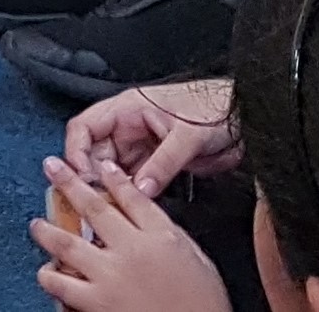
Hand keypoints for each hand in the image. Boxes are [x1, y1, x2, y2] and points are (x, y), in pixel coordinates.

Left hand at [32, 158, 225, 311]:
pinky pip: (63, 287)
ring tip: (37, 225)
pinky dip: (51, 277)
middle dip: (69, 183)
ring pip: (67, 245)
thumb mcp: (198, 260)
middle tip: (51, 168)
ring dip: (48, 232)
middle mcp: (131, 251)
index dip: (114, 177)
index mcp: (160, 237)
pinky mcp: (96, 304)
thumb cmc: (203, 304)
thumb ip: (172, 237)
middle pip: (94, 208)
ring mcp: (110, 277)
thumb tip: (151, 221)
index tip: (102, 166)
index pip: (133, 196)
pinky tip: (46, 273)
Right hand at [64, 84, 238, 195]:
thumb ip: (164, 162)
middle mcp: (129, 128)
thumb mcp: (188, 135)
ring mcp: (141, 147)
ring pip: (111, 172)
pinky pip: (132, 182)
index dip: (75, 151)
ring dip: (108, 190)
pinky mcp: (155, 165)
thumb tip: (141, 188)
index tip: (79, 175)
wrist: (242, 119)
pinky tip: (127, 210)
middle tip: (94, 201)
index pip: (85, 127)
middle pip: (93, 153)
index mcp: (128, 108)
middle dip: (90, 177)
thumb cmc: (215, 109)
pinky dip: (127, 196)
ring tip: (108, 210)